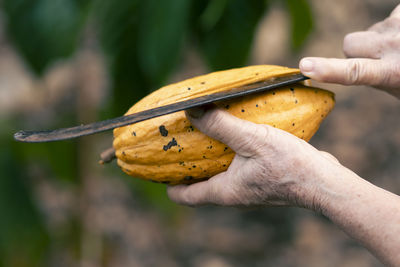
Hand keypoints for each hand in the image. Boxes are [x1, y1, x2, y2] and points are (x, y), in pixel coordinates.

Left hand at [167, 106, 340, 209]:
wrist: (325, 182)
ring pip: (218, 172)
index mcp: (224, 191)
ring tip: (204, 131)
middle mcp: (233, 192)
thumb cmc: (290, 166)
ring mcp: (247, 186)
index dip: (168, 184)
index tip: (159, 167)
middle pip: (199, 182)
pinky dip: (229, 151)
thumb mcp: (252, 140)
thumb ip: (221, 126)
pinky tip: (233, 132)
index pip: (185, 196)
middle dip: (187, 164)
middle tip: (179, 141)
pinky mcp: (261, 178)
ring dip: (209, 155)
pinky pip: (236, 165)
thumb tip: (191, 112)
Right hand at [300, 4, 399, 98]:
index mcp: (394, 73)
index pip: (353, 72)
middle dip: (357, 52)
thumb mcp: (398, 86)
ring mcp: (396, 26)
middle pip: (350, 44)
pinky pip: (386, 18)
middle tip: (380, 61)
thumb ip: (374, 76)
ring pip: (367, 32)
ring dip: (377, 40)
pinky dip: (393, 28)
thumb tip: (354, 64)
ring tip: (398, 49)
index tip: (305, 67)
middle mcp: (392, 46)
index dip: (327, 69)